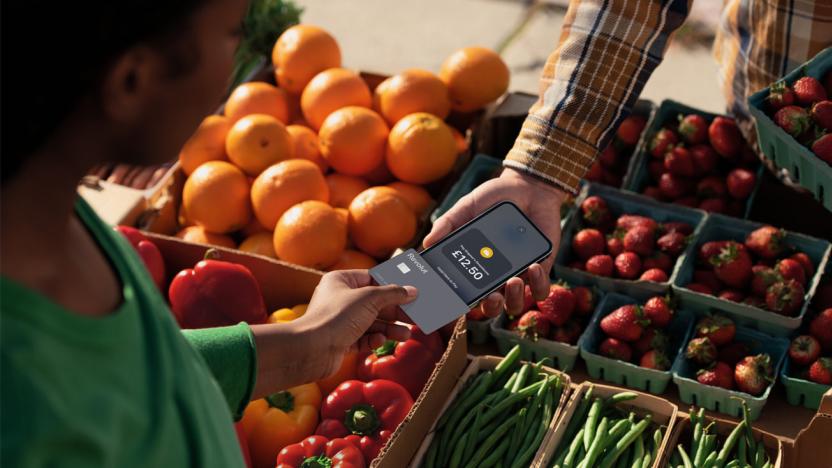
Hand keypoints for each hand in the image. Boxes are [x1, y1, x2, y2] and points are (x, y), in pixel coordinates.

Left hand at [250, 270, 415, 395]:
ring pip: (371, 322)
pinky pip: (363, 338)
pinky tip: (380, 342)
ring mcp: (340, 321)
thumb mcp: (369, 299)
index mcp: (341, 280)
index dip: (392, 285)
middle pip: (375, 302)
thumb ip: (393, 294)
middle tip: (415, 316)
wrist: (312, 349)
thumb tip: (412, 291)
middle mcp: (340, 298)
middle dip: (395, 311)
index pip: (372, 278)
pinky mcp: (341, 341)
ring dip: (389, 328)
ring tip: (406, 334)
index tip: (411, 291)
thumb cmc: (336, 316)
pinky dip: (374, 340)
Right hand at [424, 167, 566, 318]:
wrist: (528, 187)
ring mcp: (519, 275)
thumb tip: (427, 243)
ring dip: (514, 298)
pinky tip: (533, 267)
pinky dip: (539, 283)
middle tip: (491, 296)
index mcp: (475, 266)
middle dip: (490, 307)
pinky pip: (541, 288)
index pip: (465, 292)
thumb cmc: (494, 199)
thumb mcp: (466, 207)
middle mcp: (495, 276)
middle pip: (490, 307)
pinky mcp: (541, 269)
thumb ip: (448, 223)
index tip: (456, 299)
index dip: (459, 302)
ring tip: (513, 281)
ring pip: (515, 304)